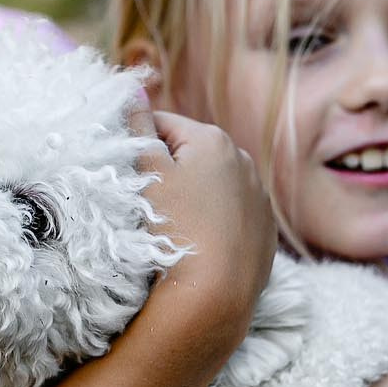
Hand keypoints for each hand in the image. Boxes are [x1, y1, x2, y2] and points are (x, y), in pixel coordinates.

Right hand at [142, 110, 276, 320]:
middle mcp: (244, 161)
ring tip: (171, 228)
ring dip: (192, 198)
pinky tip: (196, 245)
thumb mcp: (147, 173)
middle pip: (192, 155)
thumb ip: (137, 127)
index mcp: (214, 139)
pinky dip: (213, 225)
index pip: (164, 125)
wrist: (214, 296)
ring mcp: (258, 200)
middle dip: (168, 171)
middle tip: (143, 204)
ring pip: (213, 188)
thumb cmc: (174, 228)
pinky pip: (231, 219)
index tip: (123, 173)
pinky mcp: (264, 235)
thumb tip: (131, 89)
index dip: (137, 145)